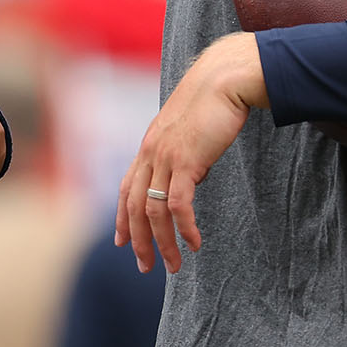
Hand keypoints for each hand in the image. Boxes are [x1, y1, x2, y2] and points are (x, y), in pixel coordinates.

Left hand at [116, 33, 264, 273]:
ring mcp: (165, 156)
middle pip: (133, 206)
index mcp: (149, 146)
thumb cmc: (212, 104)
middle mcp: (150, 152)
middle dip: (139, 241)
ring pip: (153, 210)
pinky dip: (185, 227)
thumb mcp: (188, 131)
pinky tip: (195, 242)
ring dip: (163, 242)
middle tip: (147, 267)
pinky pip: (179, 203)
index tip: (122, 243)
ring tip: (176, 265)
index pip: (126, 188)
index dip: (122, 218)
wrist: (224, 80)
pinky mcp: (185, 160)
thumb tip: (190, 176)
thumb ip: (182, 153)